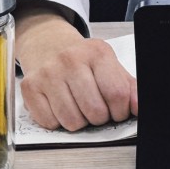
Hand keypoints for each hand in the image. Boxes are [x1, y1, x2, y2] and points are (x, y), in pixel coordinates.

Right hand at [15, 7, 138, 130]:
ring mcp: (48, 73)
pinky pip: (50, 123)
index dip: (121, 111)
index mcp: (97, 52)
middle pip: (95, 111)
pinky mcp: (30, 87)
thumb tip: (139, 107)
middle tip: (96, 109)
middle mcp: (71, 59)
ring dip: (79, 122)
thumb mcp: (108, 65)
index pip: (117, 93)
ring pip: (72, 121)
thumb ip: (127, 86)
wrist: (48, 45)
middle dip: (100, 118)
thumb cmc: (82, 61)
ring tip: (78, 106)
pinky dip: (58, 122)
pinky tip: (60, 105)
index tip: (118, 110)